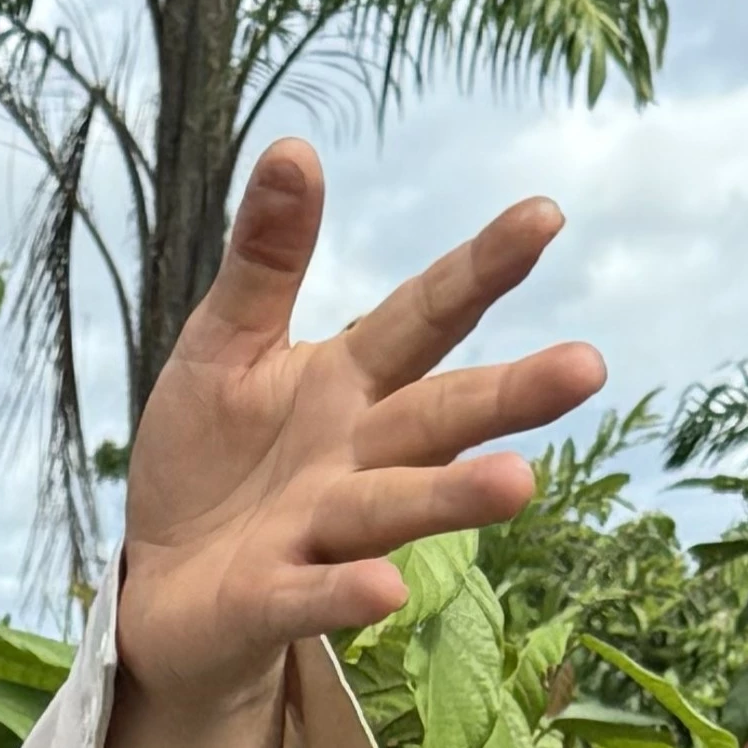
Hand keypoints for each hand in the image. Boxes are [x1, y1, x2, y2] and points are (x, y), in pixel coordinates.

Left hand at [113, 149, 606, 718]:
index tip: (544, 216)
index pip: (424, 317)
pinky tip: (385, 588)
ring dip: (454, 496)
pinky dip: (345, 592)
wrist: (160, 586)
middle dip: (509, 394)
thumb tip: (295, 148)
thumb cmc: (208, 460)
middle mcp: (355, 457)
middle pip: (440, 417)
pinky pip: (311, 595)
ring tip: (518, 483)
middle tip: (587, 366)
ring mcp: (320, 533)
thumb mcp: (225, 345)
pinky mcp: (272, 599)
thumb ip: (266, 261)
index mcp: (348, 383)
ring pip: (395, 507)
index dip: (480, 269)